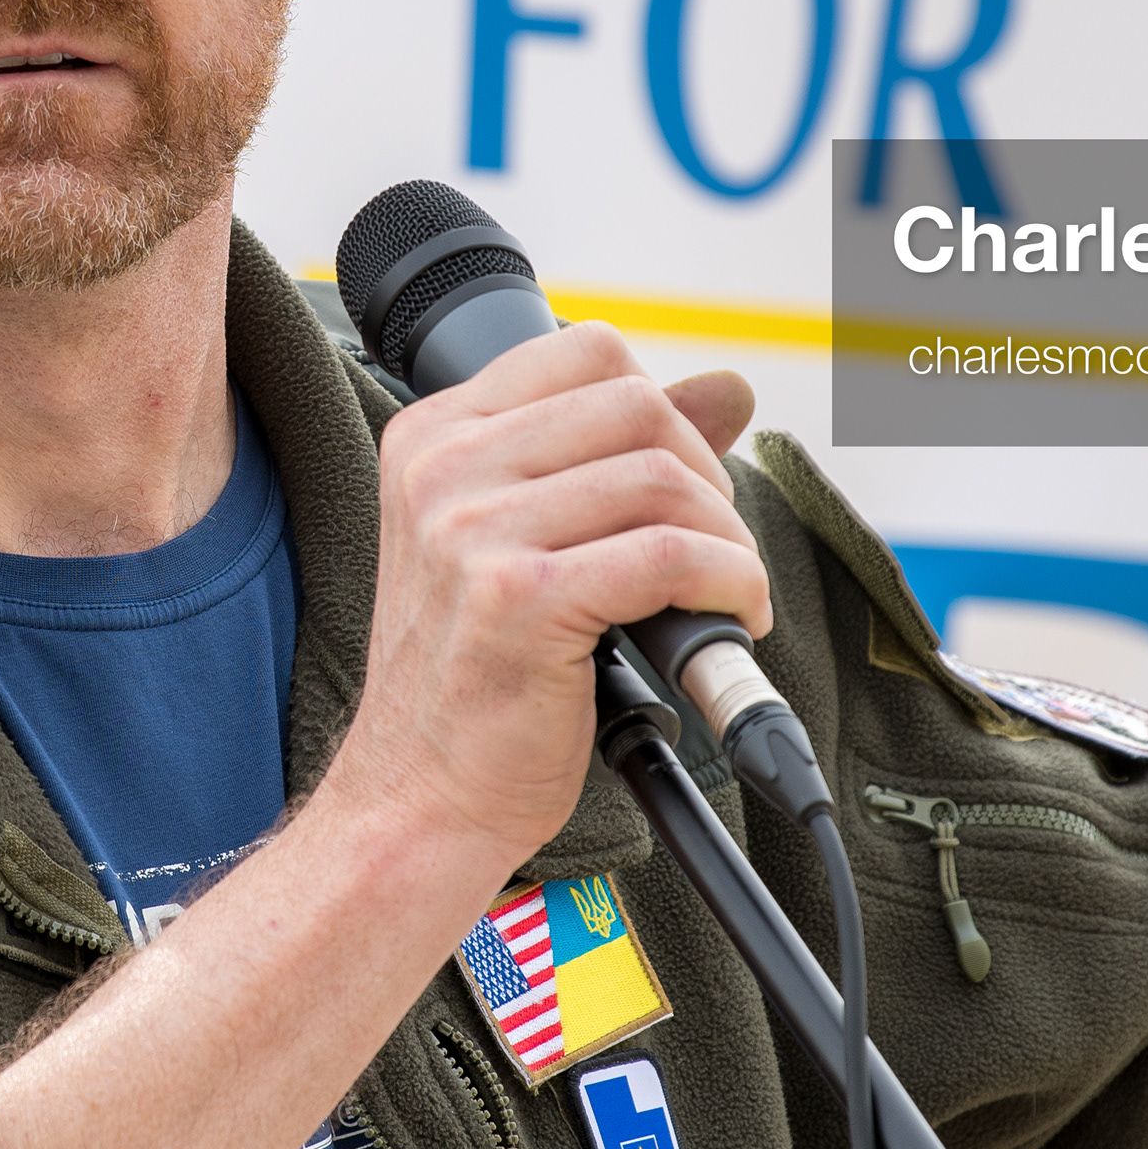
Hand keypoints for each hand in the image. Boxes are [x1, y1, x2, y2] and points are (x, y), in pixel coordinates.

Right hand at [331, 322, 773, 867]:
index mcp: (433, 438)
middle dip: (705, 476)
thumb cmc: (474, 681)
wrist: (417, 798)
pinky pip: (672, 556)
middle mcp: (443, 469)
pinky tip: (727, 618)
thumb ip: (613, 457)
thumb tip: (730, 386)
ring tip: (722, 594)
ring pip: (663, 478)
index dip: (662, 410)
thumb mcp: (524, 542)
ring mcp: (472, 530)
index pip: (587, 351)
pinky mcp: (519, 598)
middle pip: (634, 403)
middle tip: (712, 548)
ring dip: (726, 539)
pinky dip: (729, 584)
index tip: (678, 484)